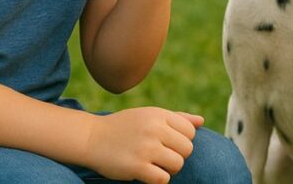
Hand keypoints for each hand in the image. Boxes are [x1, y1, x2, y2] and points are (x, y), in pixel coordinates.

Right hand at [85, 107, 204, 183]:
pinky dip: (158, 180)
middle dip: (177, 156)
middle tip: (161, 157)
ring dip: (168, 169)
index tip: (168, 144)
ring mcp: (146, 148)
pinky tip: (147, 174)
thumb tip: (201, 122)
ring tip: (154, 165)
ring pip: (177, 164)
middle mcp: (154, 129)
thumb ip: (176, 118)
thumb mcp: (148, 115)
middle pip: (187, 149)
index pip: (190, 131)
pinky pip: (163, 179)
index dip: (182, 141)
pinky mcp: (137, 166)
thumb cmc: (124, 127)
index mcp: (159, 114)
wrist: (91, 138)